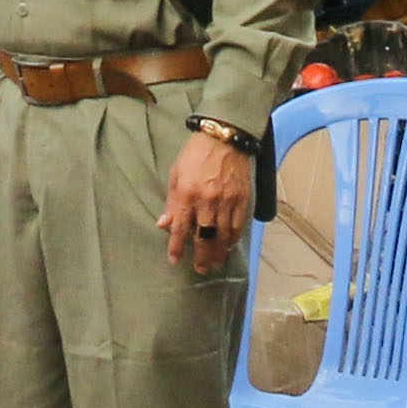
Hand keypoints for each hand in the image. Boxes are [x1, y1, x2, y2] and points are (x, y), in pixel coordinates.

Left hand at [162, 130, 255, 273]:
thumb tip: (164, 224)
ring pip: (223, 235)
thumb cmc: (196, 154)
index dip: (176, 248)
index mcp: (187, 194)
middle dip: (202, 256)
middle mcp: (207, 200)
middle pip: (204, 237)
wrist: (224, 138)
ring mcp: (227, 200)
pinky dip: (234, 238)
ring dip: (219, 252)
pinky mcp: (242, 198)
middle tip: (201, 269)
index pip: (180, 228)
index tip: (175, 261)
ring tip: (216, 263)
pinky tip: (229, 245)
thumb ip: (172, 202)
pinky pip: (238, 225)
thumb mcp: (176, 175)